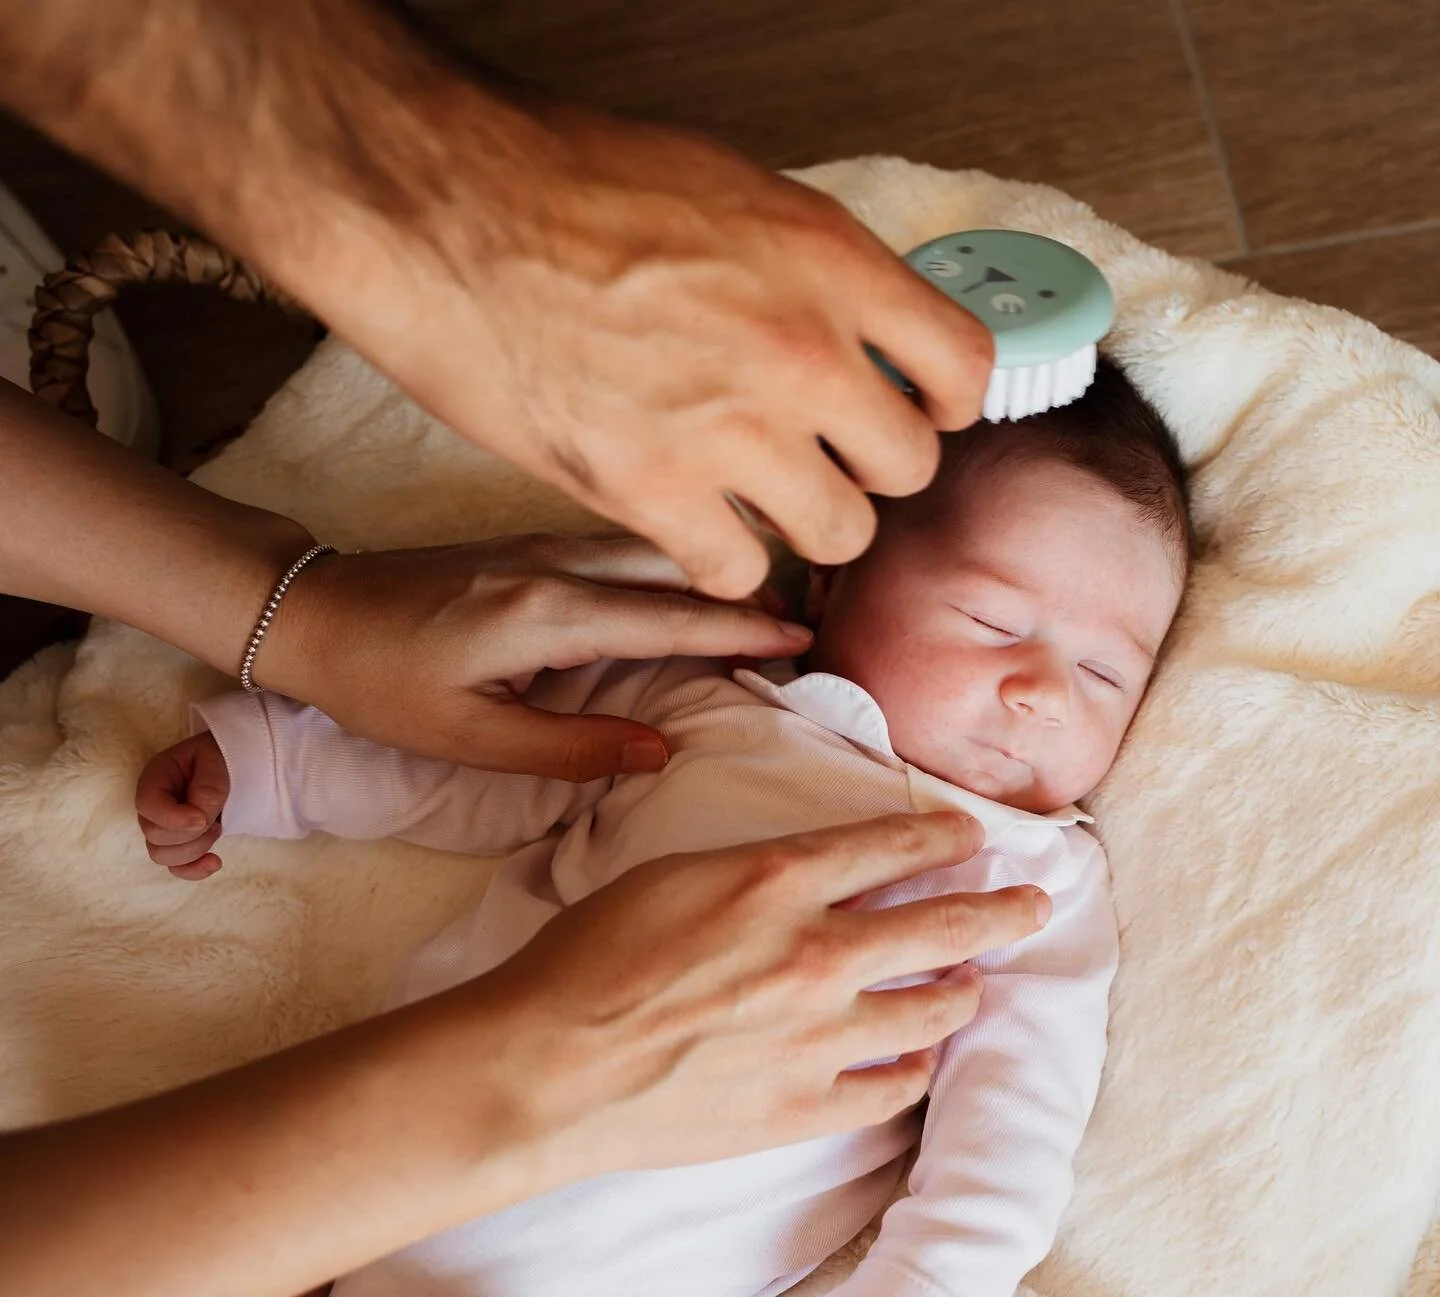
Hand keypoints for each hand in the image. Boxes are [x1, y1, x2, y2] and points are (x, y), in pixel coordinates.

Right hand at [135, 732, 230, 880]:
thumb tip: (198, 820)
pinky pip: (175, 867)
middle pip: (154, 837)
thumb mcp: (215, 762)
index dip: (172, 818)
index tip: (203, 819)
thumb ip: (206, 790)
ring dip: (195, 848)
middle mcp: (152, 807)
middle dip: (190, 833)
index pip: (147, 805)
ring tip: (217, 827)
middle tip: (215, 818)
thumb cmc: (220, 757)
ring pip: (162, 855)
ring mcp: (162, 827)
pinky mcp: (178, 843)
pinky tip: (215, 862)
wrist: (233, 764)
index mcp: (155, 779)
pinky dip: (194, 870)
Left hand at [258, 532, 815, 780]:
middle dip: (746, 593)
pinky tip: (690, 587)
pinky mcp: (531, 540)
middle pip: (678, 568)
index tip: (804, 641)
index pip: (672, 619)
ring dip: (711, 575)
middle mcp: (557, 562)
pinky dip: (672, 566)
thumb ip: (571, 748)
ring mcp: (544, 541)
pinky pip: (624, 548)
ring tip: (762, 607)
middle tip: (804, 625)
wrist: (313, 611)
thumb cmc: (381, 684)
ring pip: (654, 550)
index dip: (743, 632)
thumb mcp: (469, 738)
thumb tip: (660, 751)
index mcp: (547, 613)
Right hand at [280, 101, 994, 599]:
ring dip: (800, 523)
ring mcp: (729, 429)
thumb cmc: (568, 184)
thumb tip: (856, 328)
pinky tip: (687, 522)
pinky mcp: (649, 491)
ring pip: (836, 535)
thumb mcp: (731, 190)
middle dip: (864, 469)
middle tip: (815, 457)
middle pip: (906, 468)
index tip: (905, 409)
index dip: (938, 401)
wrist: (445, 211)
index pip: (964, 367)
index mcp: (830, 261)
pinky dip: (717, 558)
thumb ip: (812, 272)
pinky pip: (735, 571)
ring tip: (750, 495)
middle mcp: (800, 351)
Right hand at [479, 811, 1049, 1176]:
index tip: (970, 837)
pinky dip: (915, 1068)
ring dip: (964, 989)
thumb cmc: (591, 957)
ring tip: (974, 984)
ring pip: (932, 1009)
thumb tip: (819, 874)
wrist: (550, 1064)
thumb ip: (760, 871)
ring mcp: (817, 1037)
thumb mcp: (674, 874)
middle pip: (944, 925)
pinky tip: (920, 1059)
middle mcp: (814, 953)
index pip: (893, 845)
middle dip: (1002, 908)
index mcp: (776, 880)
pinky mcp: (803, 1107)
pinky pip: (892, 1088)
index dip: (943, 837)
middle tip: (1035, 902)